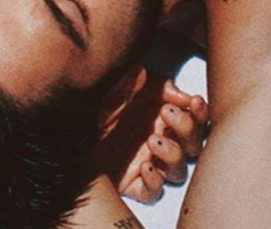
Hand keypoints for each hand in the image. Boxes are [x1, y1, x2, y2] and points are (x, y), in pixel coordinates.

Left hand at [93, 71, 208, 203]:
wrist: (69, 117)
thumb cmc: (101, 96)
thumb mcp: (128, 78)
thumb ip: (156, 83)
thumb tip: (181, 95)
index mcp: (162, 114)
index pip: (195, 118)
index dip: (201, 112)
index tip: (194, 102)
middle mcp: (160, 138)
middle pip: (193, 145)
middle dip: (188, 129)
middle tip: (166, 113)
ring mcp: (148, 161)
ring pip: (179, 171)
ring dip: (173, 155)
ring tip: (153, 140)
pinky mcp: (132, 181)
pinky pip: (154, 191)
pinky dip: (155, 180)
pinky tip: (144, 164)